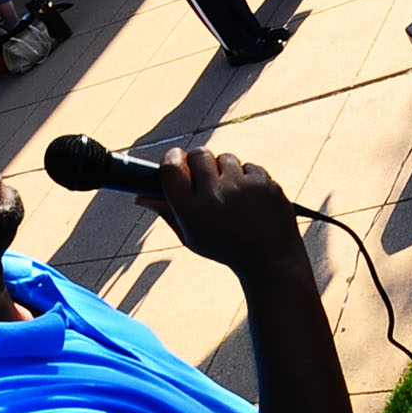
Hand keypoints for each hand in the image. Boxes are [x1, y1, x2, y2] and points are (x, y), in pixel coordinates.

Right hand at [156, 147, 301, 274]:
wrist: (270, 258)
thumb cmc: (225, 246)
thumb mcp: (191, 236)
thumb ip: (166, 212)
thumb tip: (141, 196)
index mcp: (191, 211)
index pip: (171, 168)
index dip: (172, 158)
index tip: (176, 158)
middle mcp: (214, 196)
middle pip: (198, 154)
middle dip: (199, 161)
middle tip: (204, 175)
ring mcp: (241, 188)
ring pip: (226, 157)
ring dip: (225, 170)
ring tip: (231, 193)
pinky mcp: (265, 183)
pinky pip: (249, 166)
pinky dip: (248, 178)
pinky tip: (250, 199)